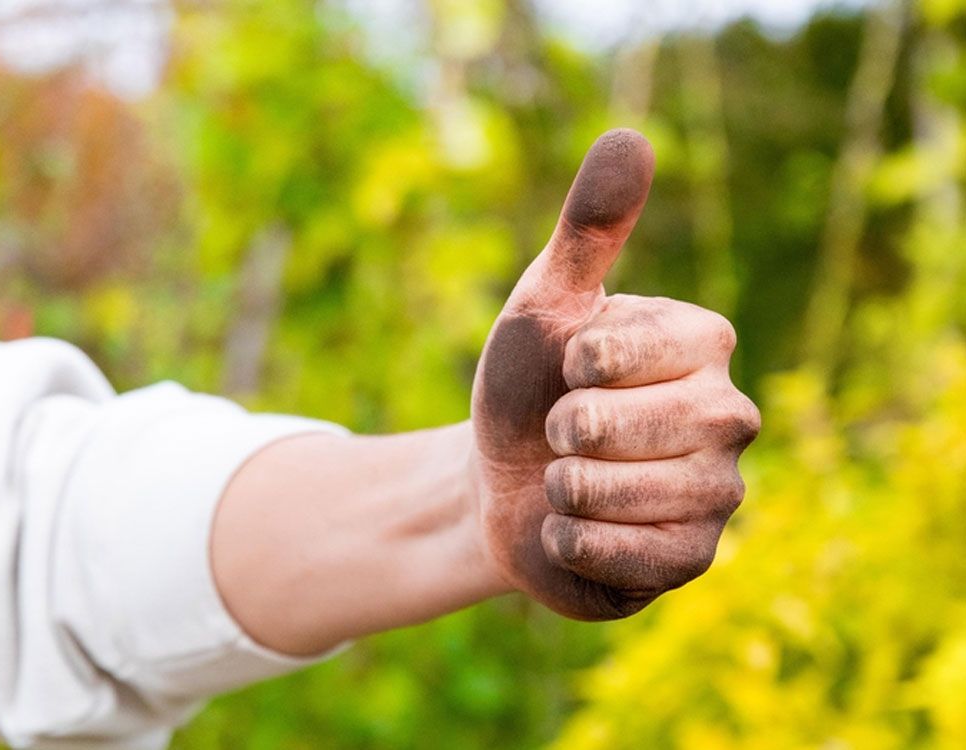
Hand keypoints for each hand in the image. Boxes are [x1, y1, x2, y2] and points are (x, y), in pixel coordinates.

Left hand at [471, 129, 759, 619]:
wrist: (502, 481)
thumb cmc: (527, 386)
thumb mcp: (546, 303)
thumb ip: (588, 230)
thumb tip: (630, 137)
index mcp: (704, 342)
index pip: (614, 351)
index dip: (566, 365)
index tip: (568, 369)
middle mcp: (730, 415)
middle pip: (614, 426)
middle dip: (559, 430)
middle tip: (564, 432)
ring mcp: (718, 493)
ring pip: (614, 494)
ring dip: (561, 488)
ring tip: (568, 480)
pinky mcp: (692, 558)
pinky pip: (623, 558)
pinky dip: (572, 542)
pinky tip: (576, 527)